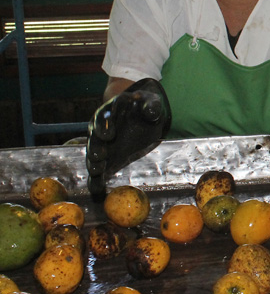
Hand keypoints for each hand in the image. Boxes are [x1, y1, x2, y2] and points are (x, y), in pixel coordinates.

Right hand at [86, 78, 169, 198]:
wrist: (142, 117)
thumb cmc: (144, 108)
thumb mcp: (150, 103)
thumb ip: (150, 106)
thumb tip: (152, 111)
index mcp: (110, 112)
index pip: (104, 117)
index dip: (105, 126)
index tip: (108, 135)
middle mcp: (101, 128)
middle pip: (95, 137)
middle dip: (96, 146)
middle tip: (99, 155)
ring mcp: (102, 144)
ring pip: (94, 153)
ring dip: (94, 162)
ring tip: (96, 170)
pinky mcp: (106, 158)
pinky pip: (98, 170)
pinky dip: (96, 179)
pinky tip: (96, 190)